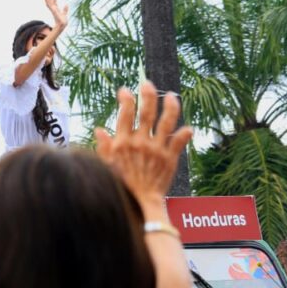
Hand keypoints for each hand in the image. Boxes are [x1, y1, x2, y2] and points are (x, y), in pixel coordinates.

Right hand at [43, 0, 68, 28]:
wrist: (62, 25)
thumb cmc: (62, 21)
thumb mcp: (64, 13)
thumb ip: (65, 9)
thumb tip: (66, 4)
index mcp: (56, 8)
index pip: (54, 1)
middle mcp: (53, 8)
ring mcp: (52, 9)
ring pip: (49, 1)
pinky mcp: (52, 10)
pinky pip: (49, 3)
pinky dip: (46, 0)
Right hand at [95, 81, 192, 206]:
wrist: (139, 204)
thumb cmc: (119, 186)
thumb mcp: (106, 166)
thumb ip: (104, 147)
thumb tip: (99, 130)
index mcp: (123, 143)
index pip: (125, 114)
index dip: (126, 99)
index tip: (125, 90)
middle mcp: (141, 142)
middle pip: (146, 112)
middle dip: (147, 95)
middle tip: (147, 84)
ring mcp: (157, 149)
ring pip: (167, 122)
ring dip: (170, 107)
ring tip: (172, 96)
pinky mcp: (170, 158)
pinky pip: (180, 142)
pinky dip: (185, 134)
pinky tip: (187, 128)